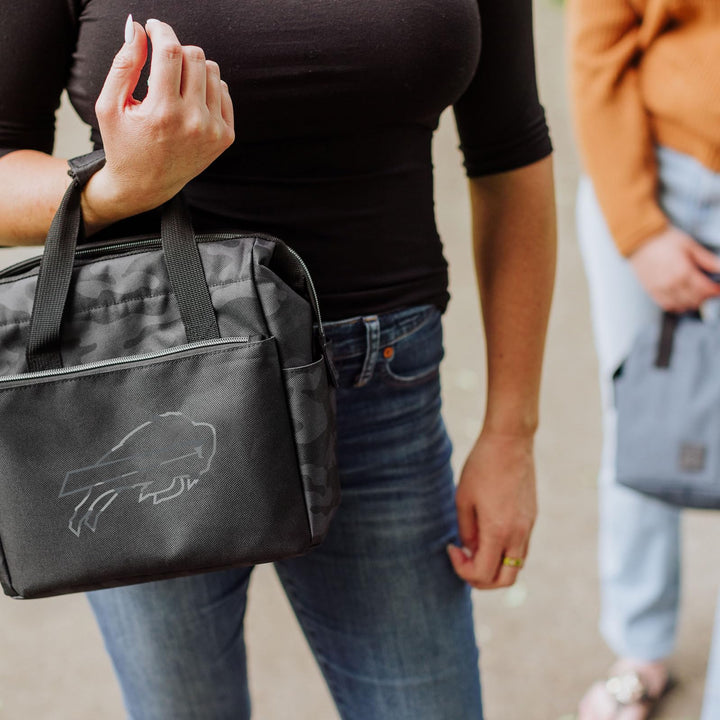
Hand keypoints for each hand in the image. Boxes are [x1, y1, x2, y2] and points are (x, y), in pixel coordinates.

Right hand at [82, 18, 234, 229]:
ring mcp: (213, 131)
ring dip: (192, 67)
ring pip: (212, 70)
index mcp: (163, 113)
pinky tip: (189, 100)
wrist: (145, 186)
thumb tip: (137, 27)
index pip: (171, 52)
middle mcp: (193, 122)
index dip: (161, 30)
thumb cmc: (123, 144)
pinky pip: (223, 91)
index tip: (153, 27)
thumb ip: (123, 63)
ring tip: (174, 84)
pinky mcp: (225, 137)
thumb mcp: (110, 105)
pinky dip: (206, 87)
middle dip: (175, 49)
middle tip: (160, 60)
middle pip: (195, 56)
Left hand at [447, 429, 536, 588]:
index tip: (451, 548)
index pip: (483, 574)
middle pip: (504, 581)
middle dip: (481, 580)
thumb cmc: (482, 466)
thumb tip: (471, 550)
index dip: (462, 569)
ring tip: (474, 547)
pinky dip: (504, 553)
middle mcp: (518, 534)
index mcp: (498, 531)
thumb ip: (466, 531)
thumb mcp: (463, 498)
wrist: (510, 442)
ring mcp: (528, 527)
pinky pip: (520, 549)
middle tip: (464, 562)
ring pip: (515, 566)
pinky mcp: (532, 518)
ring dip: (494, 566)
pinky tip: (487, 535)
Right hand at [629, 226, 719, 311]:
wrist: (640, 240)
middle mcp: (672, 284)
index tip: (718, 288)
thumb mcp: (689, 245)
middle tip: (708, 291)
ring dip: (692, 303)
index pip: (705, 289)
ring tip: (696, 296)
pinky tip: (681, 300)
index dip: (715, 290)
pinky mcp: (652, 291)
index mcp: (684, 271)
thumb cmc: (664, 240)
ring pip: (681, 305)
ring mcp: (661, 289)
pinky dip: (677, 306)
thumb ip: (707, 259)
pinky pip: (667, 305)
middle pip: (695, 299)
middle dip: (705, 297)